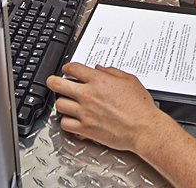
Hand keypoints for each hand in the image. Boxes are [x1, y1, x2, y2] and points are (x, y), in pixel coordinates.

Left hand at [47, 62, 164, 151]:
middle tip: (52, 81)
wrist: (143, 128)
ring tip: (65, 101)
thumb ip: (112, 71)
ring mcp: (85, 113)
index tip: (67, 69)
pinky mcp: (85, 129)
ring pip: (60, 104)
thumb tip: (99, 69)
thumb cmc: (139, 106)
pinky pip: (65, 124)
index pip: (74, 68)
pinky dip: (66, 120)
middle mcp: (88, 95)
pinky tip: (70, 118)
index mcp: (99, 80)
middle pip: (59, 84)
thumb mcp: (129, 80)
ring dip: (61, 101)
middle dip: (52, 81)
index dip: (67, 67)